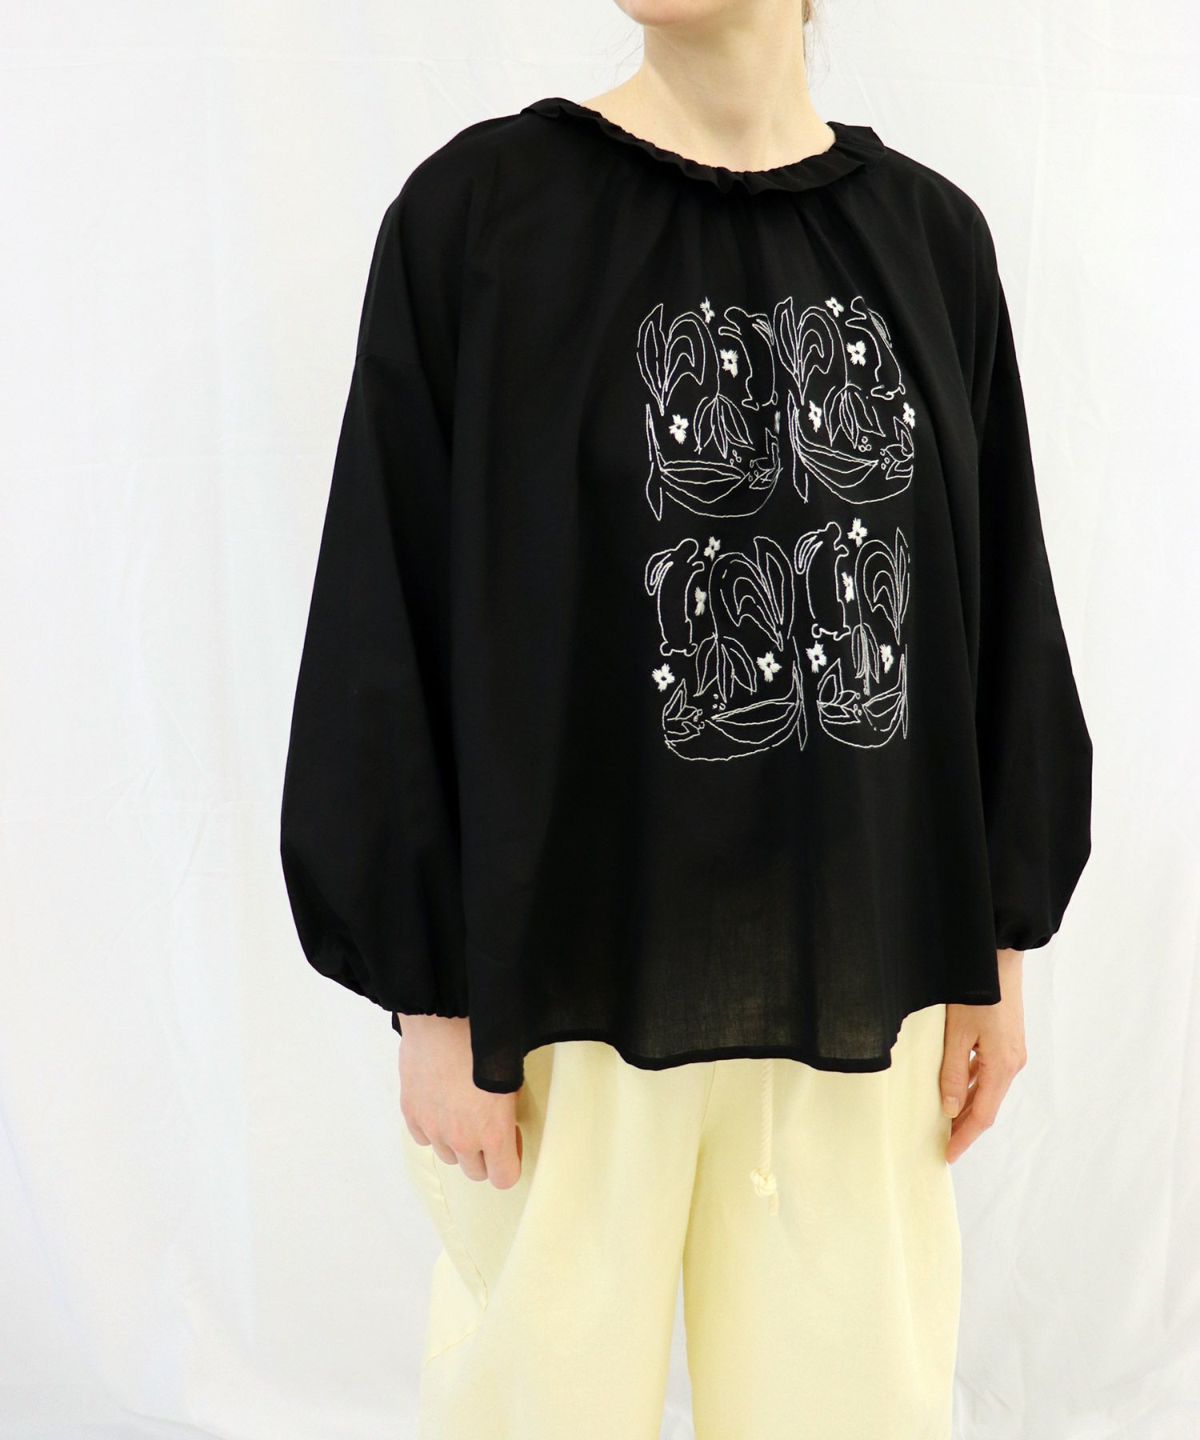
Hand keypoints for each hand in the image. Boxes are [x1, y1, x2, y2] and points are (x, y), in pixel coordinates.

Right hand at [397, 1014, 522, 1189]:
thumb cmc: (483, 1042)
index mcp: (492, 1132)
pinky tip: (441, 1104)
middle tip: (487, 1126)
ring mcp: (433, 1127)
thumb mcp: (511, 1077)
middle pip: (475, 1172)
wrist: (445, 1018)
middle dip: (484, 1154)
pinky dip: (432, 1127)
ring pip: (447, 1155)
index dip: (509, 1162)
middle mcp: (461, 1138)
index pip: (504, 1179)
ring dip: (456, 1142)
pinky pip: (423, 1136)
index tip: (510, 1142)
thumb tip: (505, 1120)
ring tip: (462, 1111)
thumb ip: (507, 1112)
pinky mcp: (411, 1112)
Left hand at [939, 949, 1027, 1162]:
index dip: (965, 1138)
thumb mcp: (957, 1034)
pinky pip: (989, 1072)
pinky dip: (973, 1085)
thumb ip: (952, 1073)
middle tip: (943, 1144)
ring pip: (988, 1089)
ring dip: (969, 1106)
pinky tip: (956, 1087)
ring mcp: (1012, 1052)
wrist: (998, 958)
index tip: (948, 1156)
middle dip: (966, 1127)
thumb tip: (950, 1109)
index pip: (982, 1115)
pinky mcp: (1008, 1041)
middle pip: (987, 1106)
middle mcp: (1012, 1064)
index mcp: (1001, 1067)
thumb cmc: (977, 992)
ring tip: (946, 1122)